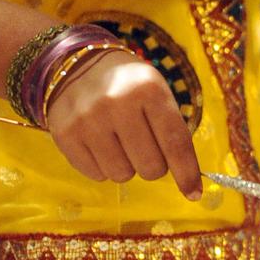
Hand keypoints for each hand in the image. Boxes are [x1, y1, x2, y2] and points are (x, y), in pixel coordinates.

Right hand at [44, 49, 202, 198]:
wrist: (78, 66)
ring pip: (122, 175)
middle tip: (147, 147)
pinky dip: (103, 166)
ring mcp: (88, 120)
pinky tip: (100, 143)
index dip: (187, 173)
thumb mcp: (157, 92)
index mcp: (149, 89)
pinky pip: (96, 175)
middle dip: (154, 165)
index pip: (175, 142)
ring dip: (127, 166)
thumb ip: (173, 132)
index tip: (194, 193)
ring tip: (120, 141)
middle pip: (150, 167)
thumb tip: (190, 184)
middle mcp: (118, 103)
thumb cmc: (129, 85)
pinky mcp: (65, 135)